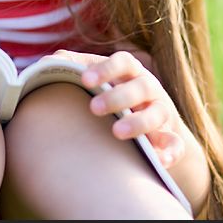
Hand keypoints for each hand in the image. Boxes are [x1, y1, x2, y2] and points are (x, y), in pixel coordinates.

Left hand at [45, 49, 186, 168]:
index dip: (106, 69)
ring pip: (157, 114)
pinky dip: (171, 152)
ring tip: (117, 132)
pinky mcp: (170, 137)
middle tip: (93, 108)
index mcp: (131, 72)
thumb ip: (74, 67)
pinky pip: (176, 144)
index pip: (123, 61)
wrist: (151, 123)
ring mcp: (162, 112)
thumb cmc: (113, 95)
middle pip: (140, 86)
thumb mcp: (99, 79)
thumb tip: (46, 62)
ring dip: (139, 122)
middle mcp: (149, 88)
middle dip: (118, 96)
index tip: (84, 80)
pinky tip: (158, 160)